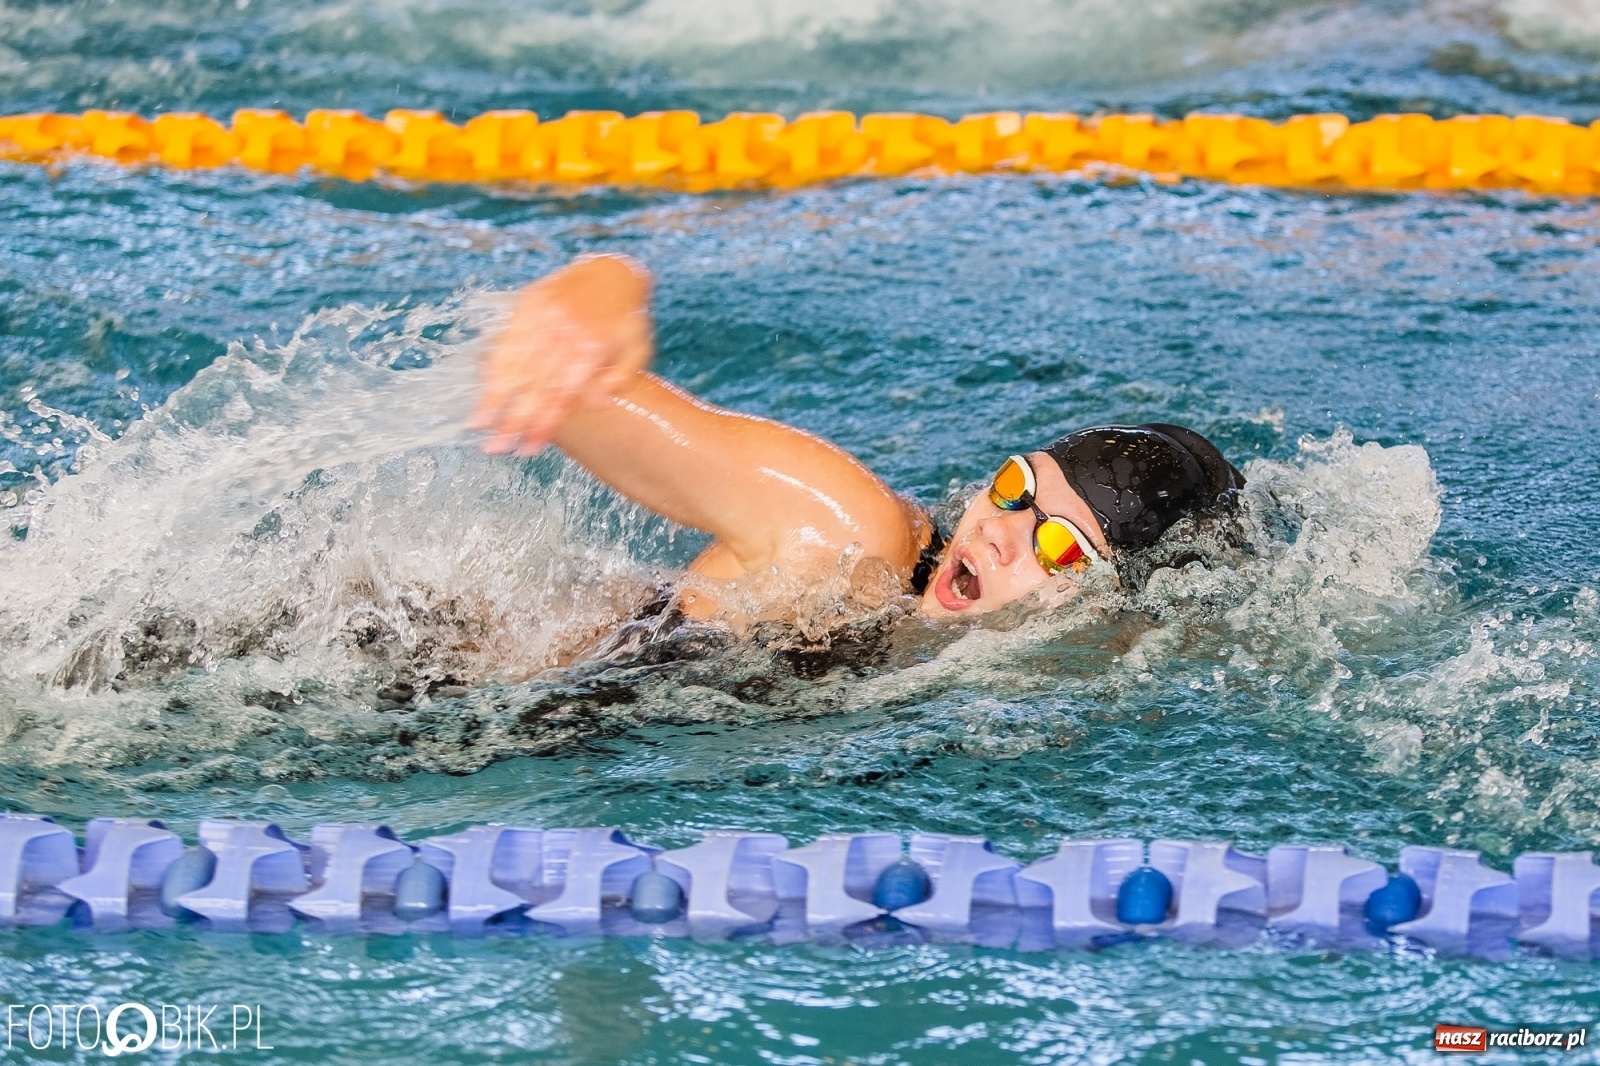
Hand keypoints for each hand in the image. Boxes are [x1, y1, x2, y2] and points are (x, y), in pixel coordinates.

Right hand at [469, 253, 653, 455]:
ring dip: (494, 396)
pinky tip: (482, 386)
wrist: (612, 270)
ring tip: (477, 424)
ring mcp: (543, 317)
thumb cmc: (627, 318)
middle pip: (534, 385)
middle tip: (495, 448)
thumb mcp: (636, 348)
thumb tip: (593, 403)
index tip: (528, 448)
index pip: (562, 394)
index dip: (543, 423)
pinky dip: (493, 364)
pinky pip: (508, 339)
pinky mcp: (528, 305)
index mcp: (591, 347)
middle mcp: (564, 333)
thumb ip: (618, 377)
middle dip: (513, 419)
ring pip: (515, 363)